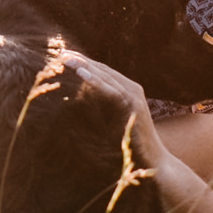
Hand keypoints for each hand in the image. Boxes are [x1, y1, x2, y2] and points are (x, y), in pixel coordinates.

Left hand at [60, 51, 170, 186]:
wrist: (152, 160)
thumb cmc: (130, 144)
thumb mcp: (112, 122)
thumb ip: (102, 108)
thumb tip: (81, 103)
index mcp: (126, 90)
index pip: (102, 71)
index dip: (84, 62)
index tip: (64, 56)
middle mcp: (132, 89)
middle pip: (103, 69)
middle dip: (81, 59)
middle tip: (60, 52)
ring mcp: (134, 96)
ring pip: (105, 76)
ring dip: (85, 66)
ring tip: (66, 59)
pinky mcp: (133, 106)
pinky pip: (111, 90)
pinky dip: (95, 80)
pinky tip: (81, 73)